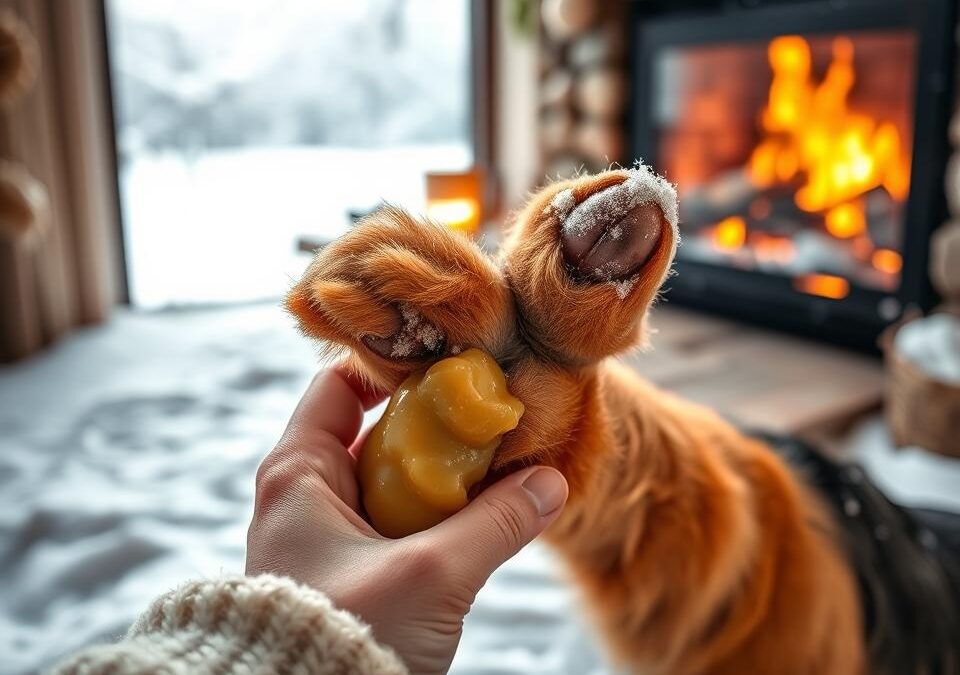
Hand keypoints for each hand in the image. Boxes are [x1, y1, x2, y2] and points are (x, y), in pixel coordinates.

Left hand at [246, 367, 567, 673]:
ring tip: (504, 457)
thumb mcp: (430, 574)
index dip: (395, 366)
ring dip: (449, 472)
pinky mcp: (357, 569)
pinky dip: (444, 512)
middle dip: (439, 422)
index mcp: (299, 476)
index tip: (454, 362)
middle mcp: (310, 496)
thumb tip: (551, 483)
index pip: (341, 384)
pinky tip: (488, 508)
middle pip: (379, 430)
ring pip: (398, 480)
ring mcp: (333, 534)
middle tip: (495, 413)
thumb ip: (495, 523)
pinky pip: (406, 521)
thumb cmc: (343, 641)